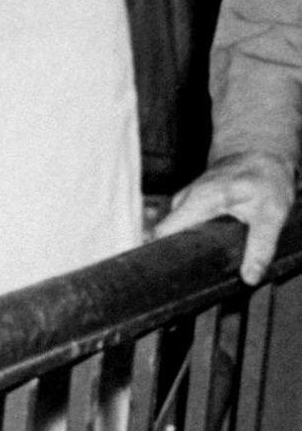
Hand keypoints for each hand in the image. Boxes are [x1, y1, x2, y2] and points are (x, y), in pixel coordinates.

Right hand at [152, 152, 294, 285]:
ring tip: (196, 258)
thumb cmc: (265, 180)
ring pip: (172, 228)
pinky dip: (188, 235)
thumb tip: (250, 276)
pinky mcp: (188, 200)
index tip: (161, 272)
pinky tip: (203, 242)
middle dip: (174, 254)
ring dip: (182, 244)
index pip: (163, 231)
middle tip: (187, 274)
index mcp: (200, 199)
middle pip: (165, 233)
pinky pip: (179, 222)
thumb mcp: (271, 215)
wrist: (261, 153)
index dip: (158, 252)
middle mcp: (186, 197)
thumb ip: (261, 247)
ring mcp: (185, 197)